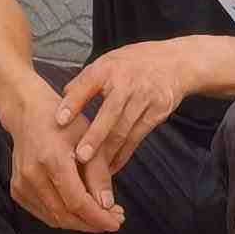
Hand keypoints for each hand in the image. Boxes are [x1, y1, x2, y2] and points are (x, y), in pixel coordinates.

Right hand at [6, 83, 123, 233]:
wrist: (28, 113)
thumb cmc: (64, 122)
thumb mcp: (89, 139)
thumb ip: (98, 174)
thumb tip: (107, 206)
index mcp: (52, 160)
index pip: (77, 202)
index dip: (98, 217)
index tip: (117, 222)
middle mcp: (32, 175)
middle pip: (65, 214)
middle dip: (92, 222)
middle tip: (114, 219)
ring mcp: (21, 184)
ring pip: (54, 218)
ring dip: (80, 222)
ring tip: (102, 215)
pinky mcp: (17, 190)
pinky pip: (44, 213)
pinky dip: (64, 217)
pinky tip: (81, 210)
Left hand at [55, 39, 195, 176]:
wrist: (175, 63)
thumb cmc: (132, 64)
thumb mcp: (107, 62)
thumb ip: (85, 82)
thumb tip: (62, 103)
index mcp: (108, 68)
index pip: (88, 85)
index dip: (73, 103)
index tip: (59, 121)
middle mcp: (127, 83)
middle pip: (110, 113)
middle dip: (95, 136)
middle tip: (80, 157)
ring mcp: (145, 98)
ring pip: (124, 130)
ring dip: (108, 152)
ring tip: (92, 171)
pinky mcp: (157, 113)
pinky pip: (137, 138)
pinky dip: (123, 154)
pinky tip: (111, 167)